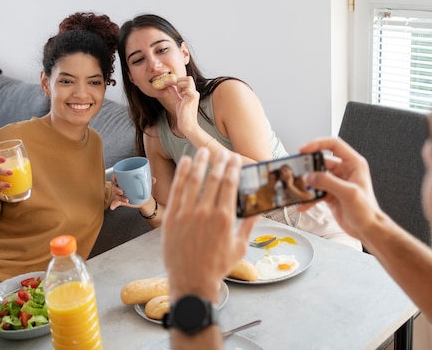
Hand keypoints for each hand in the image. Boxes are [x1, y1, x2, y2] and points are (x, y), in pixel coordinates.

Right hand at [109, 175, 156, 209]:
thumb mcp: (147, 183)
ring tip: (126, 200)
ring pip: (116, 195)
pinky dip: (113, 205)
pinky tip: (112, 207)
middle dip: (116, 189)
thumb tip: (153, 179)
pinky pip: (115, 203)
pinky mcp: (121, 201)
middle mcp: (121, 186)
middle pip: (114, 186)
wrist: (145, 198)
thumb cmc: (143, 187)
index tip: (115, 178)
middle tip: (122, 191)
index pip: (116, 176)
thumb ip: (150, 180)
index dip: (114, 176)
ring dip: (119, 197)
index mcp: (125, 180)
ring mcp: (121, 194)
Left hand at [162, 148, 257, 300]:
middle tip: (222, 151)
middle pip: (213, 178)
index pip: (230, 184)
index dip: (233, 167)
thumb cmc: (217, 267)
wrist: (192, 281)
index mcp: (224, 218)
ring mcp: (187, 214)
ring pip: (194, 180)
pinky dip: (181, 174)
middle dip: (219, 161)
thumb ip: (249, 225)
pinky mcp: (172, 218)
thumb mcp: (240, 247)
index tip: (235, 158)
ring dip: (199, 162)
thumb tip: (259, 210)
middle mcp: (206, 212)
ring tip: (202, 151)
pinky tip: (185, 163)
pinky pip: (177, 190)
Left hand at [171, 76, 201, 136]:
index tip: (167, 83)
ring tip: (178, 93)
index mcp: (192, 92)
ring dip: (180, 84)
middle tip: (172, 87)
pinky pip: (189, 89)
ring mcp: (194, 95)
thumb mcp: (178, 101)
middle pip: (189, 78)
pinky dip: (183, 90)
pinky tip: (181, 96)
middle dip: (178, 80)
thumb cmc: (183, 115)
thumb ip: (175, 93)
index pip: (187, 79)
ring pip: (188, 81)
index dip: (177, 80)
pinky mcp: (192, 98)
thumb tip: (169, 85)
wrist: (187, 125)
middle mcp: (194, 92)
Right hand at [299, 137, 380, 238]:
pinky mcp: (330, 193)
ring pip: (317, 176)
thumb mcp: (349, 193)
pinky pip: (316, 191)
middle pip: (322, 161)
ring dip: (308, 184)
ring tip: (301, 189)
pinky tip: (303, 204)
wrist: (367, 230)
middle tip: (299, 171)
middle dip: (309, 167)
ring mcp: (336, 182)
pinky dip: (309, 197)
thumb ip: (328, 182)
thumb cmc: (367, 211)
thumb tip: (310, 176)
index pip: (334, 144)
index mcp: (353, 164)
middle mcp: (345, 170)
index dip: (318, 144)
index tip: (304, 149)